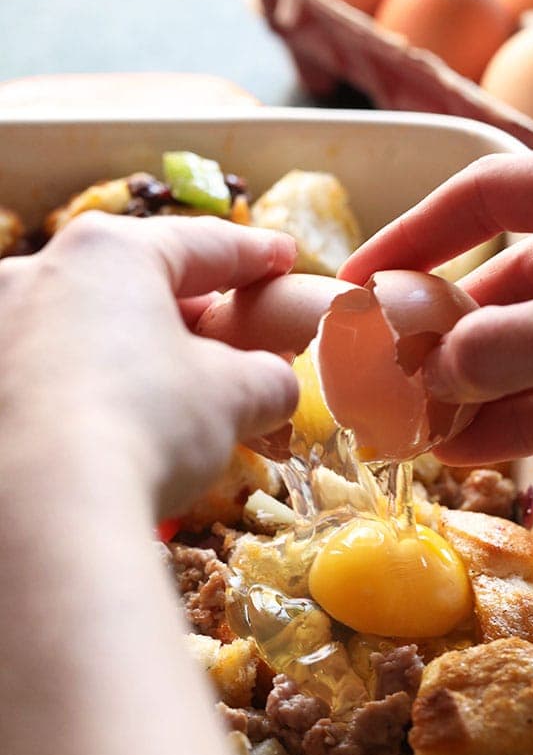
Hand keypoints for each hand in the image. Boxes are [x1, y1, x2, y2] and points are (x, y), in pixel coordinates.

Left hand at [0, 211, 298, 513]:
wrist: (45, 511)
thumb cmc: (148, 425)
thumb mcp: (235, 397)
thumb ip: (268, 377)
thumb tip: (275, 381)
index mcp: (110, 251)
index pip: (203, 243)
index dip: (254, 254)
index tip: (284, 258)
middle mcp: (39, 271)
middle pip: (136, 280)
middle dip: (190, 309)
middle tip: (234, 336)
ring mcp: (1, 325)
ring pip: (86, 324)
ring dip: (136, 348)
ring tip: (176, 389)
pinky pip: (50, 367)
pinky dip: (90, 382)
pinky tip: (117, 423)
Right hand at [340, 143, 532, 462]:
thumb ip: (516, 346)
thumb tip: (430, 373)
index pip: (491, 196)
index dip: (418, 234)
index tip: (364, 280)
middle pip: (514, 284)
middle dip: (451, 334)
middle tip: (392, 378)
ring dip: (484, 389)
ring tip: (420, 427)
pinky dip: (531, 419)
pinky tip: (473, 447)